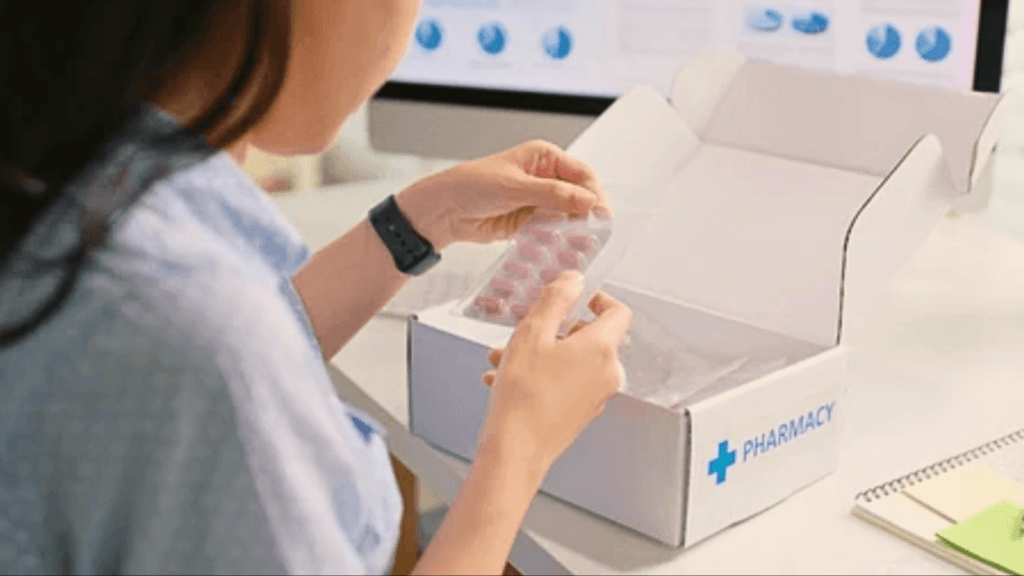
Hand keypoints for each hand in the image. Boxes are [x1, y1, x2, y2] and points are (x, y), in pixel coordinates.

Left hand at [394, 140, 610, 249]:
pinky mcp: (528, 221)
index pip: (580, 173)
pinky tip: (564, 248)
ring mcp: (536, 200)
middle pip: (577, 195)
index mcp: (542, 157)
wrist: (443, 211)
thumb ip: (553, 195)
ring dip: (574, 228)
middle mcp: (543, 177)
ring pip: (566, 215)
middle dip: (586, 213)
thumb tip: (588, 200)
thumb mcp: (515, 187)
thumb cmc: (471, 186)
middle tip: (595, 232)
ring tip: (584, 244)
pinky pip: (551, 230)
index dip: (594, 193)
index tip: (602, 214)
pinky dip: (558, 239)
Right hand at [475, 271, 631, 480]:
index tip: (580, 296)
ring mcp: (595, 396)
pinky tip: (504, 379)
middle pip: (588, 337)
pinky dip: (540, 375)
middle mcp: (606, 373)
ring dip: (538, 353)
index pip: (619, 313)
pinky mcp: (580, 413)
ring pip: (570, 361)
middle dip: (553, 330)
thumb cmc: (523, 395)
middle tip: (524, 330)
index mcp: (601, 349)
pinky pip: (564, 383)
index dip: (600, 299)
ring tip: (503, 357)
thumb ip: (556, 299)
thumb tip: (574, 280)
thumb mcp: (532, 333)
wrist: (516, 450)